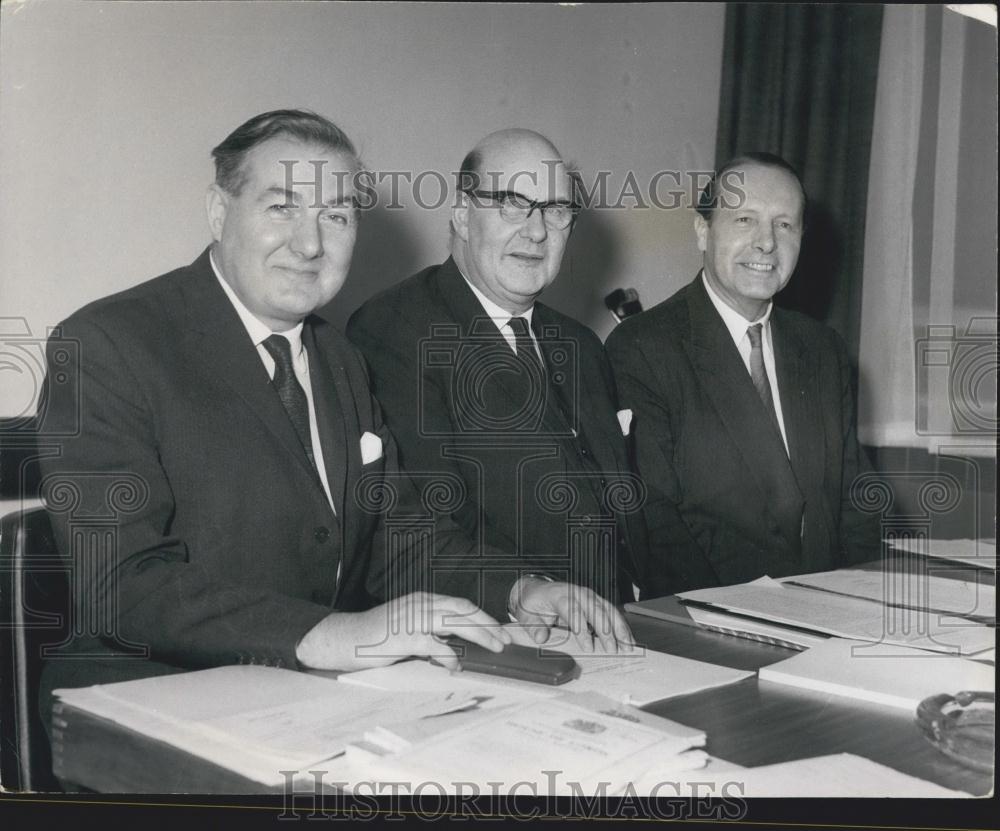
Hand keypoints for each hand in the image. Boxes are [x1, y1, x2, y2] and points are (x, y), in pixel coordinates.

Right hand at [295, 592, 510, 671]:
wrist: (345, 637)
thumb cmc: (375, 636)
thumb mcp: (407, 627)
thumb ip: (430, 633)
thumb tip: (454, 648)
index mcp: (423, 600)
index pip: (461, 604)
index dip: (483, 617)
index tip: (499, 630)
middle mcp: (420, 605)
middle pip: (464, 609)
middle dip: (488, 624)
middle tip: (504, 640)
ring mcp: (413, 619)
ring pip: (456, 622)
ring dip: (479, 635)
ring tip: (493, 648)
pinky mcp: (404, 636)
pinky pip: (436, 645)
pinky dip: (450, 655)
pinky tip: (454, 665)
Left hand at [508, 578, 632, 652]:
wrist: (537, 589)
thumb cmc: (534, 602)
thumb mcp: (526, 614)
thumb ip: (533, 626)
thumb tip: (540, 637)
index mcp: (559, 595)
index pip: (573, 611)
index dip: (582, 628)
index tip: (588, 646)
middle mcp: (577, 593)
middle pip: (595, 610)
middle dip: (606, 631)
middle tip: (613, 649)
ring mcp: (589, 596)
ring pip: (608, 610)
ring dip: (619, 628)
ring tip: (628, 645)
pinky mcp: (595, 601)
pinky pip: (611, 612)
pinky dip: (621, 626)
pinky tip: (628, 638)